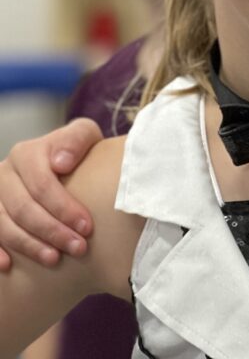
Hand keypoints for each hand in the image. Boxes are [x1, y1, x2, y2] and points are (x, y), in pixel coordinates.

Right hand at [0, 119, 103, 269]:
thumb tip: (60, 163)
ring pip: (4, 226)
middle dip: (52, 231)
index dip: (64, 208)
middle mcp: (4, 173)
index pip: (42, 185)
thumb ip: (77, 140)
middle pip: (23, 209)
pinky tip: (9, 266)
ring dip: (30, 246)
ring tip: (55, 259)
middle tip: (79, 247)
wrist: (62, 161)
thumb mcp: (84, 136)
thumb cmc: (77, 151)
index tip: (87, 227)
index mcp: (26, 153)